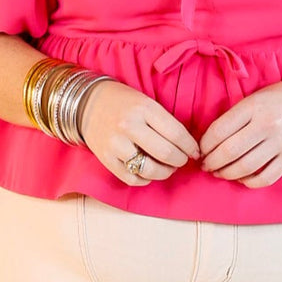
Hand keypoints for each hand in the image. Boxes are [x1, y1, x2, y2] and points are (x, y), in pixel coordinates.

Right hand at [78, 79, 200, 185]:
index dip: (190, 147)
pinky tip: (148, 173)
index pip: (177, 134)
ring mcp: (116, 144)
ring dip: (164, 173)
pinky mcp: (106, 158)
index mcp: (144, 108)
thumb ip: (165, 121)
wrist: (87, 103)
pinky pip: (132, 178)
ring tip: (167, 168)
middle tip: (181, 160)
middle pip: (166, 153)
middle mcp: (129, 126)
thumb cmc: (123, 102)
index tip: (194, 152)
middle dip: (180, 161)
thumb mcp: (146, 102)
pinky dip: (144, 180)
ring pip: (149, 170)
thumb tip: (187, 146)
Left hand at [198, 79, 281, 186]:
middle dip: (212, 162)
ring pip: (245, 167)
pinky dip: (249, 182)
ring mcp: (280, 142)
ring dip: (226, 174)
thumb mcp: (254, 98)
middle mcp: (266, 125)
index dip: (204, 145)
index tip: (200, 151)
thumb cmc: (279, 99)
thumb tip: (210, 142)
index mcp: (253, 106)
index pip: (219, 130)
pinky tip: (242, 178)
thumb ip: (234, 117)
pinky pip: (265, 178)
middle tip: (206, 165)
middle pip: (229, 152)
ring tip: (219, 173)